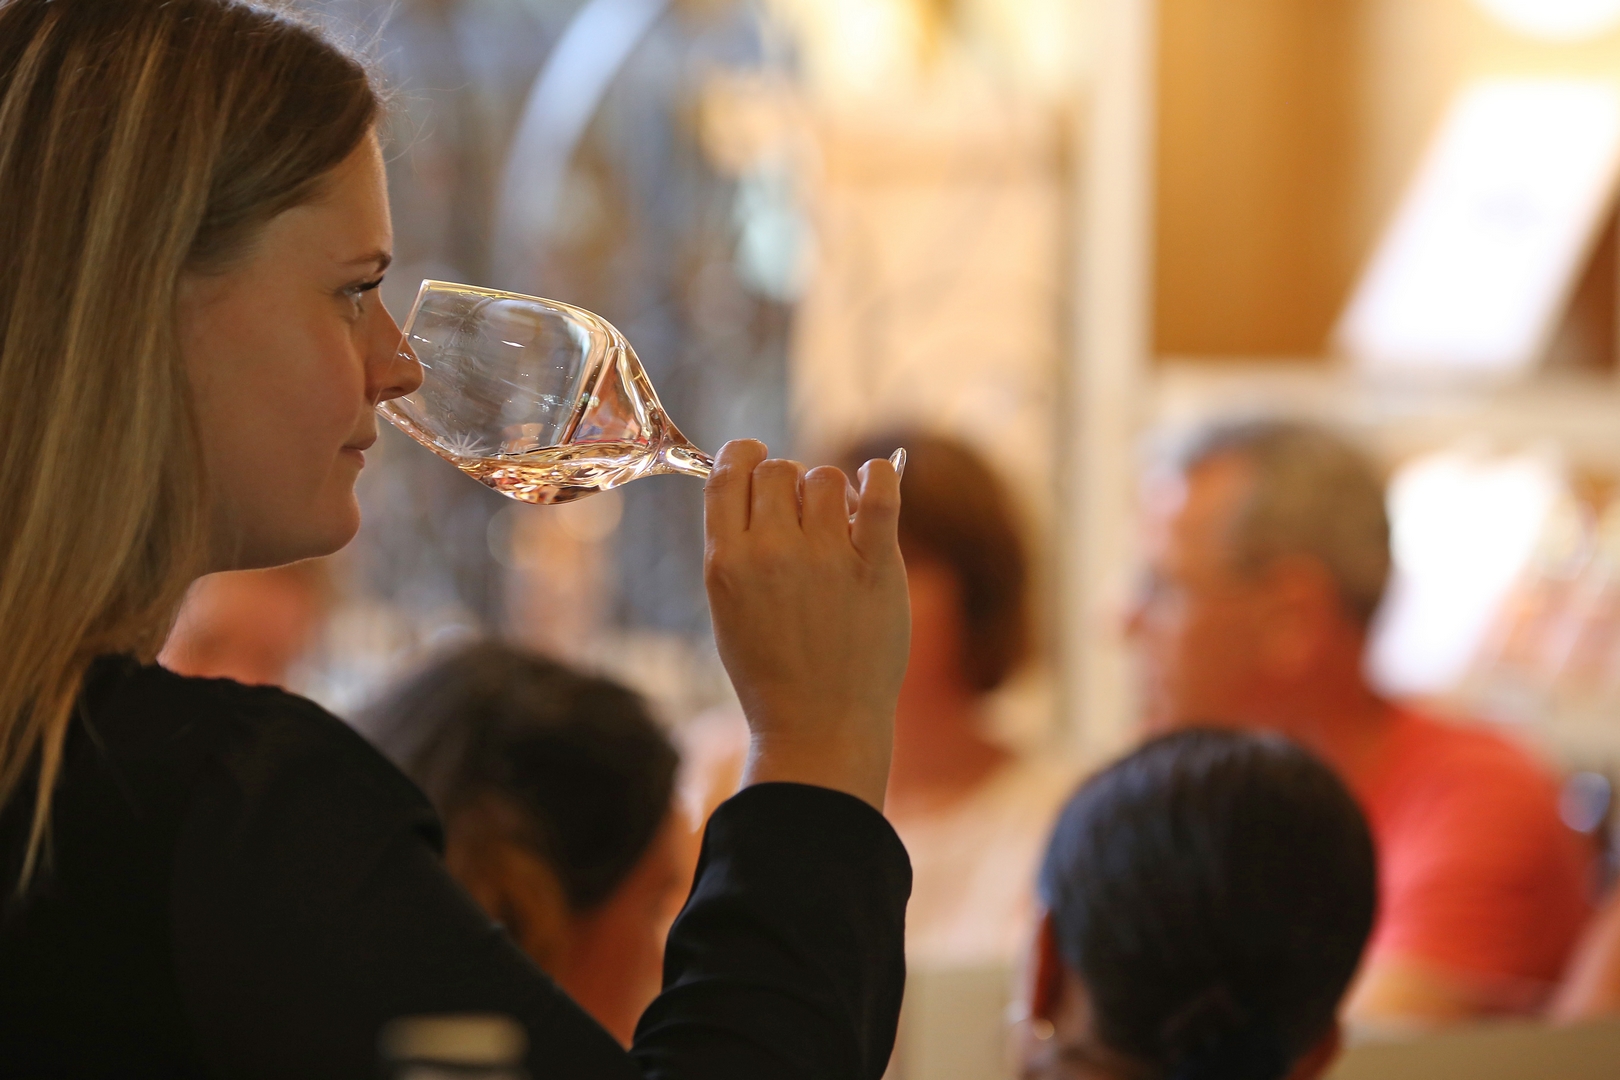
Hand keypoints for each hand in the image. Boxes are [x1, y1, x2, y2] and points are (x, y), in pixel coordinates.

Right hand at [703, 439, 908, 808]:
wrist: (819, 728)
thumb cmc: (772, 674)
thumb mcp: (728, 609)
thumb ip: (737, 549)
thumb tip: (757, 487)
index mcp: (726, 561)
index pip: (726, 473)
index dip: (742, 456)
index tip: (756, 460)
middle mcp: (771, 552)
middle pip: (778, 470)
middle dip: (788, 483)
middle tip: (802, 516)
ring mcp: (824, 558)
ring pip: (826, 477)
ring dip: (832, 492)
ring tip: (838, 526)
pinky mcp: (875, 567)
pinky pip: (880, 493)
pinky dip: (880, 476)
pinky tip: (877, 481)